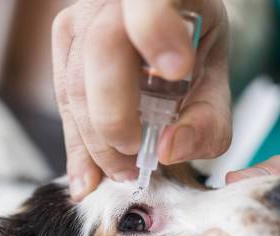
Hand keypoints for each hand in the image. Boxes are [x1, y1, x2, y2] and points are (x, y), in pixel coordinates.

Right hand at [52, 0, 230, 200]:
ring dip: (94, 138)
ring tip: (119, 171)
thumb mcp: (216, 85)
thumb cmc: (194, 54)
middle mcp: (116, 0)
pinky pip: (63, 96)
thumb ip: (207, 121)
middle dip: (113, 116)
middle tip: (134, 158)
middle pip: (101, 48)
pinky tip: (89, 173)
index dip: (155, 31)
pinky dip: (77, 141)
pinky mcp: (66, 42)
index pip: (148, 0)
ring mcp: (84, 17)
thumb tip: (167, 150)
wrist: (172, 33)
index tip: (178, 72)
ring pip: (74, 78)